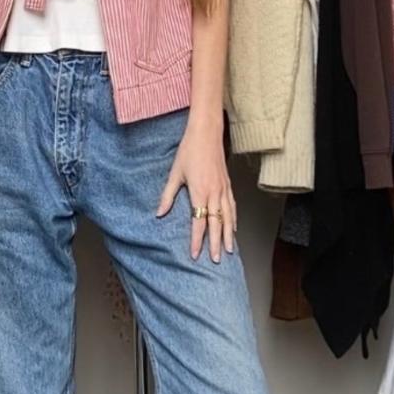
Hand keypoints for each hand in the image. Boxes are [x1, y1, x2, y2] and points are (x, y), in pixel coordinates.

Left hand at [156, 116, 236, 260]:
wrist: (206, 134)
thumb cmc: (189, 151)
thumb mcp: (175, 173)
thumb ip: (168, 195)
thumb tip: (159, 213)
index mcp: (200, 192)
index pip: (199, 222)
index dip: (197, 240)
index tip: (195, 254)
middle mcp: (214, 193)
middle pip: (217, 224)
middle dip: (216, 243)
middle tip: (216, 259)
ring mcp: (224, 189)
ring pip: (228, 217)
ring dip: (228, 235)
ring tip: (229, 250)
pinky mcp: (228, 185)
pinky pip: (232, 207)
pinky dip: (234, 220)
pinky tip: (233, 228)